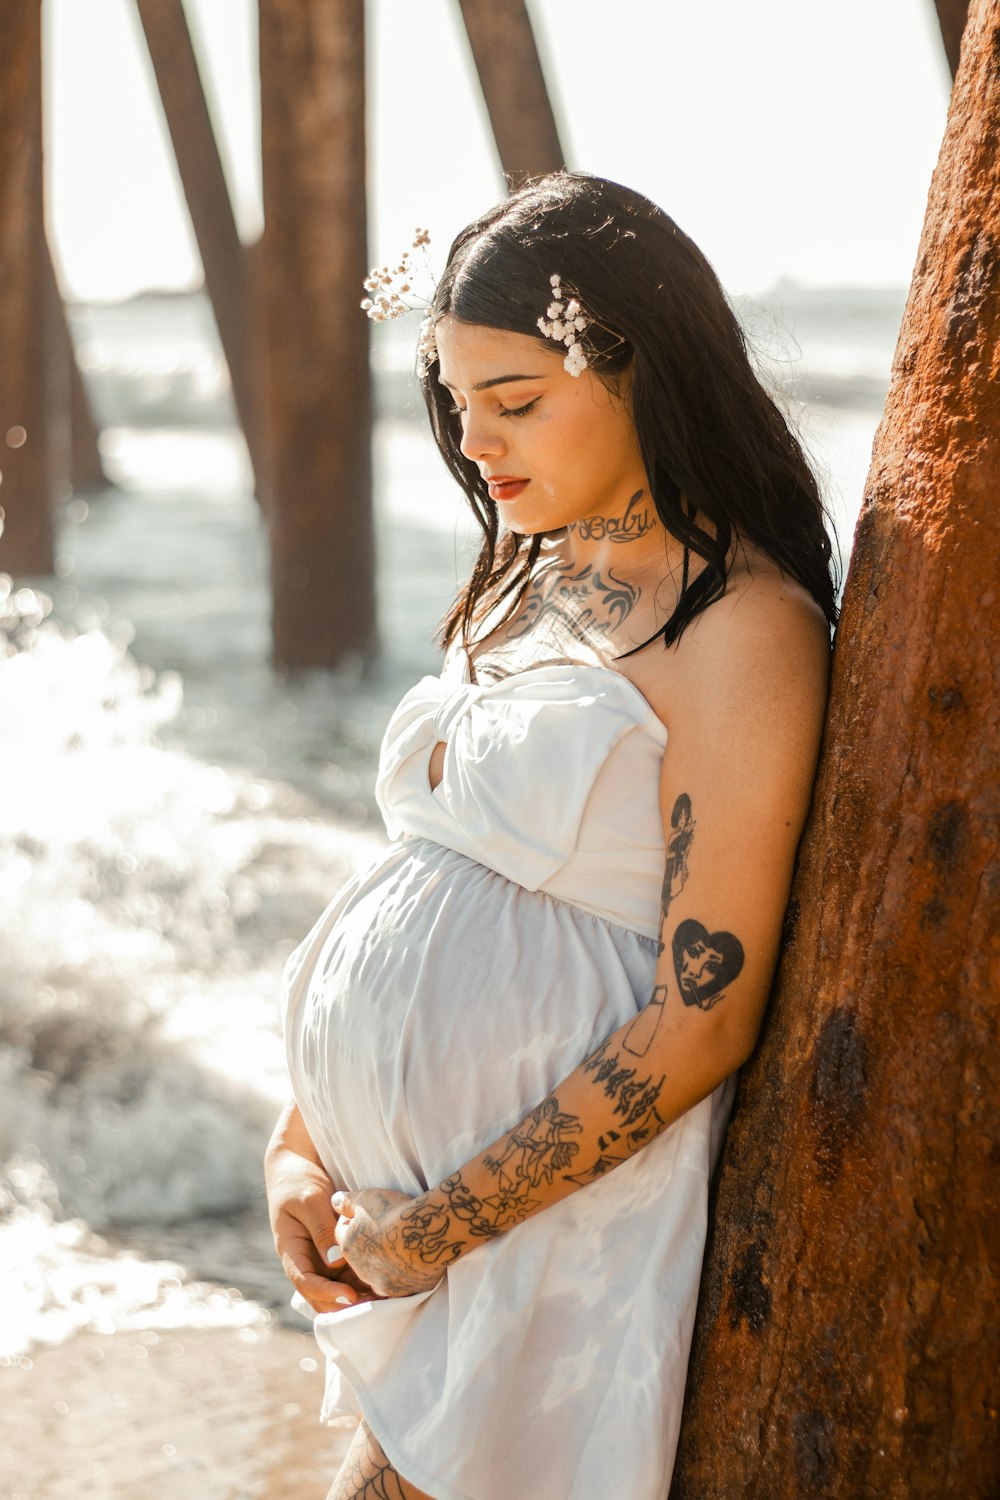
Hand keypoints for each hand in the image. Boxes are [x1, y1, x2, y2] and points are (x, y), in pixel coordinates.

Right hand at [264, 1145, 381, 1313]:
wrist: (297, 1162)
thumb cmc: (298, 1179)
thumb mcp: (309, 1201)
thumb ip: (321, 1229)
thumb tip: (334, 1262)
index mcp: (290, 1248)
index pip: (304, 1281)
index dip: (326, 1293)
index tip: (350, 1297)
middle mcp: (304, 1257)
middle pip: (319, 1292)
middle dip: (342, 1303)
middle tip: (371, 1304)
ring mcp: (318, 1253)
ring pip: (335, 1284)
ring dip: (355, 1293)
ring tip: (382, 1296)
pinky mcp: (333, 1247)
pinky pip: (345, 1268)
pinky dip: (360, 1277)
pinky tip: (381, 1278)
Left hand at [331, 1187, 454, 1297]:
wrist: (424, 1234)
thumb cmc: (392, 1214)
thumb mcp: (366, 1199)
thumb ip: (347, 1201)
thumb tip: (334, 1200)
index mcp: (349, 1247)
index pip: (344, 1233)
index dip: (354, 1221)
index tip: (370, 1213)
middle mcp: (361, 1270)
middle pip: (361, 1255)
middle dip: (369, 1244)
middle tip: (387, 1228)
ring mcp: (382, 1284)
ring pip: (380, 1272)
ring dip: (386, 1262)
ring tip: (403, 1244)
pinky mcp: (403, 1292)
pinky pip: (400, 1283)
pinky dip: (404, 1273)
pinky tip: (414, 1260)